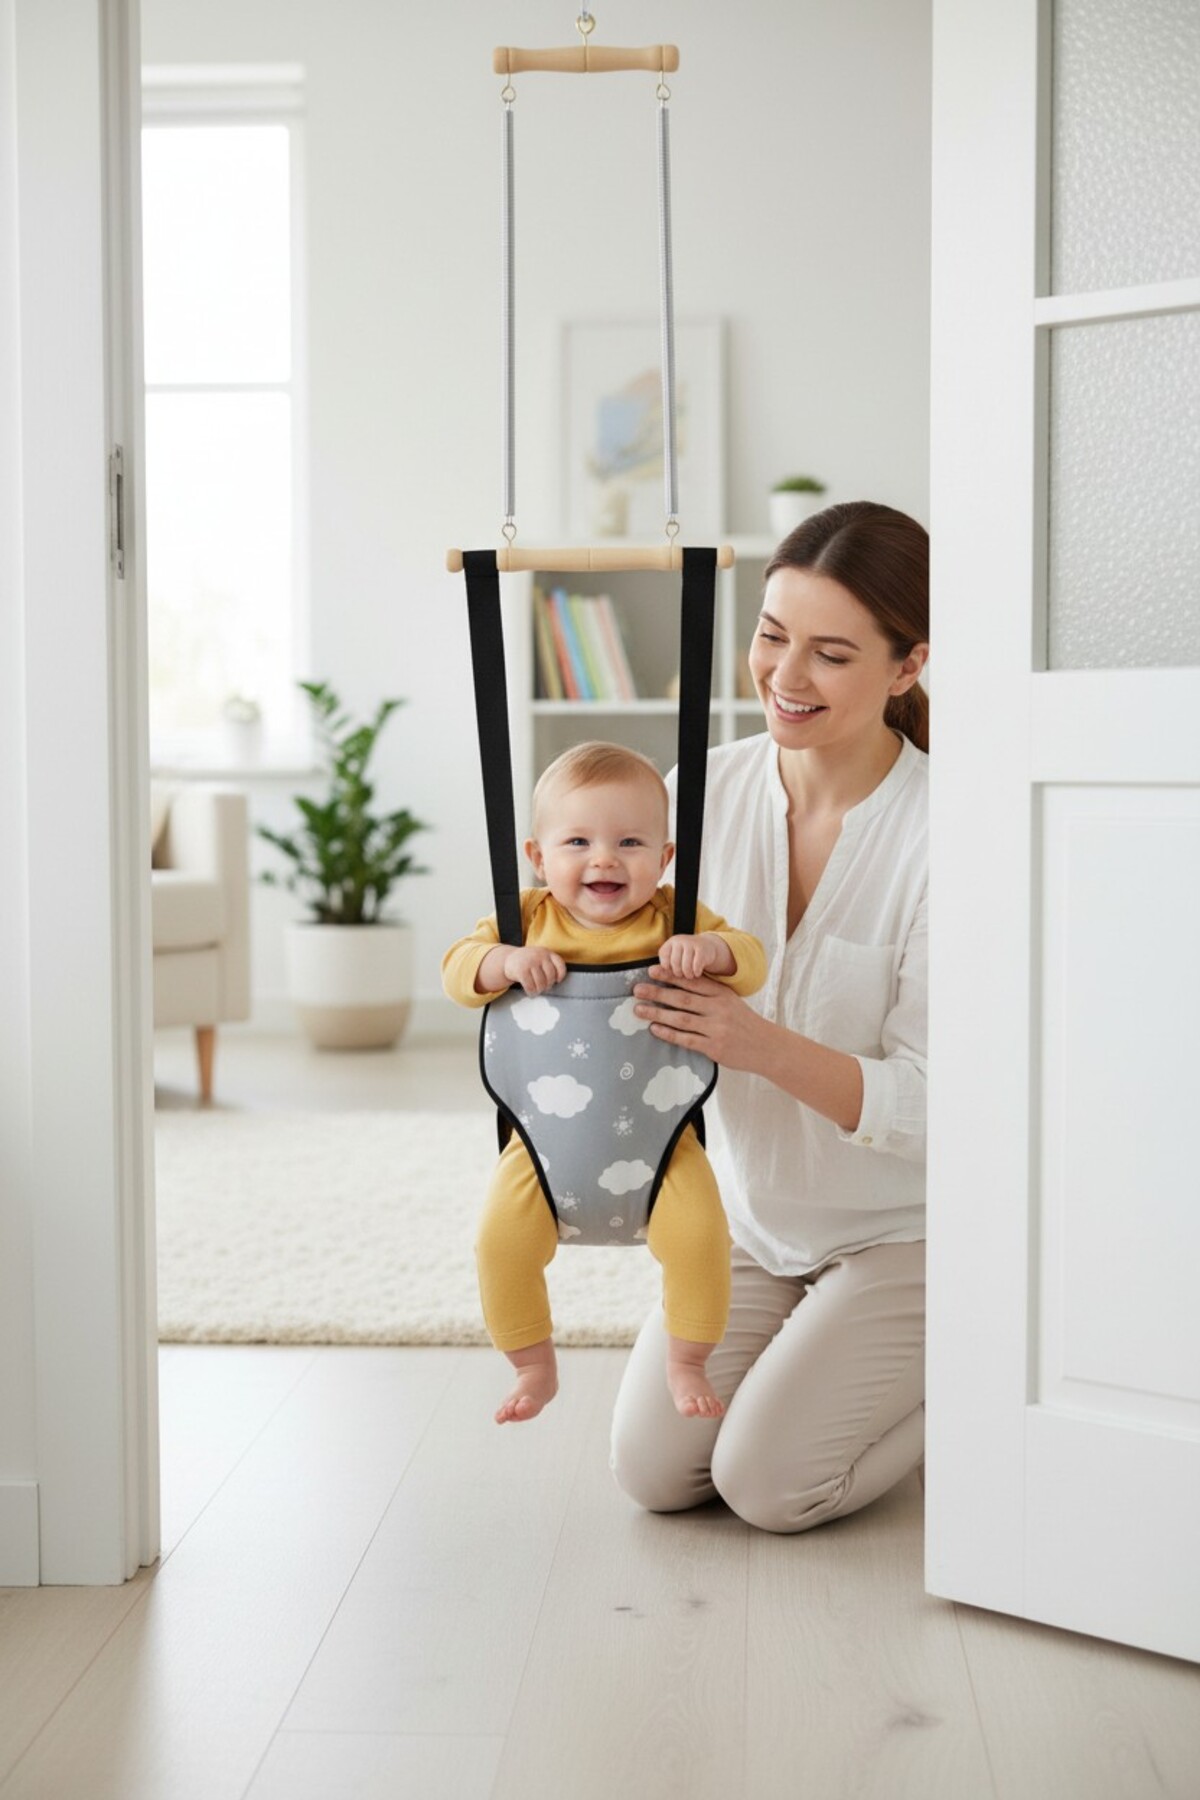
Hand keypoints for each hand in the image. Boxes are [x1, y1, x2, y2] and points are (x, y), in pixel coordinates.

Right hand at [504, 946, 566, 995]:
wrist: (508, 958)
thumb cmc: (527, 961)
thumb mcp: (539, 956)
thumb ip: (548, 964)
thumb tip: (556, 981)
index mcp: (546, 952)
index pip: (560, 964)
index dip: (561, 975)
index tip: (557, 981)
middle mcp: (539, 956)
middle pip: (550, 976)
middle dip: (548, 985)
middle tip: (544, 988)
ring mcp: (530, 962)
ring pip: (541, 983)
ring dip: (539, 990)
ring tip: (536, 991)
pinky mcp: (521, 970)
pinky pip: (530, 986)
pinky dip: (531, 992)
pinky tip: (530, 992)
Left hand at [634, 968, 770, 1069]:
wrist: (766, 1046)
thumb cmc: (743, 1022)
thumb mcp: (730, 1001)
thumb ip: (709, 992)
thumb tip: (678, 984)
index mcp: (722, 994)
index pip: (692, 982)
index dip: (671, 976)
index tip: (652, 970)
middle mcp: (719, 1009)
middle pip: (682, 999)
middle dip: (658, 993)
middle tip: (637, 990)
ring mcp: (716, 1029)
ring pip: (681, 1019)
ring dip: (657, 1014)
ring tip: (639, 1010)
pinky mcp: (714, 1048)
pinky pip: (687, 1039)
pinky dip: (669, 1034)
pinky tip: (655, 1029)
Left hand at [656, 933, 732, 979]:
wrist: (706, 946)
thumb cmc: (686, 956)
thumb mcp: (675, 956)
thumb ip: (665, 964)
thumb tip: (650, 973)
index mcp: (670, 943)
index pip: (664, 959)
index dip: (668, 968)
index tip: (673, 972)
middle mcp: (679, 940)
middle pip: (674, 963)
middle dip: (678, 973)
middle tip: (682, 975)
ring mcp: (691, 943)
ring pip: (686, 966)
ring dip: (688, 974)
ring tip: (690, 976)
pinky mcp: (702, 949)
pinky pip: (696, 966)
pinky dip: (696, 972)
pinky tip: (697, 973)